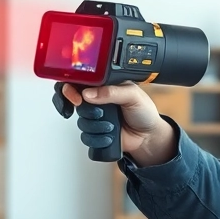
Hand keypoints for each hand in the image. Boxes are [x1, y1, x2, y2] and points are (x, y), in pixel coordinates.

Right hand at [61, 82, 178, 166]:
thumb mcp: (133, 95)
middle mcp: (96, 100)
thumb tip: (89, 94)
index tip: (76, 96)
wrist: (148, 137)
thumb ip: (112, 92)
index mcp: (104, 85)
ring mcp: (95, 116)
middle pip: (74, 101)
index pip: (80, 81)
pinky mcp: (95, 132)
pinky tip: (109, 134)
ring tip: (112, 123)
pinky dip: (97, 137)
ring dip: (96, 124)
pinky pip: (86, 136)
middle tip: (91, 110)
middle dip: (81, 108)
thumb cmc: (144, 112)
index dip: (71, 87)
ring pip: (81, 120)